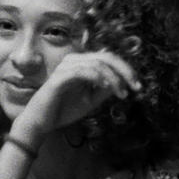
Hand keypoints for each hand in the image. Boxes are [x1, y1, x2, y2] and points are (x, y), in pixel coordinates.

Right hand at [12, 50, 140, 145]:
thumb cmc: (63, 109)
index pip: (108, 59)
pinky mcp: (60, 77)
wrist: (41, 121)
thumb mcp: (91, 100)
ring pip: (97, 64)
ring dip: (113, 78)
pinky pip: (83, 72)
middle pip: (106, 57)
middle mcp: (74, 60)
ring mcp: (66, 67)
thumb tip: (122, 81)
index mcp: (82, 64)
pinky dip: (97, 78)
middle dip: (124, 71)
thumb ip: (104, 89)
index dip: (126, 70)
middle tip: (135, 87)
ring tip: (121, 93)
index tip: (137, 87)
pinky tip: (105, 87)